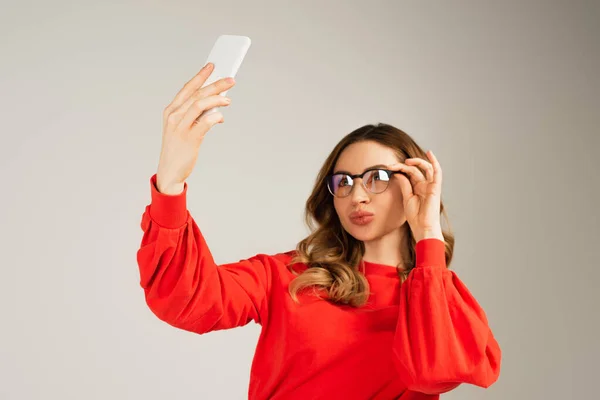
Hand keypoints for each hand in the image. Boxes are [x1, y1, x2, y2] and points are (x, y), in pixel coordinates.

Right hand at [156, 62, 235, 193]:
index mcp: (171, 111)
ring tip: (229, 100)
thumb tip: (217, 108)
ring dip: (217, 99)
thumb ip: (197, 116)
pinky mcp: (189, 139)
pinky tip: (221, 117)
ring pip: (200, 105)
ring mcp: (180, 127)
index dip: (200, 76)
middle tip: (230, 80)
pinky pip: (205, 123)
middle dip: (215, 84)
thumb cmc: (179, 148)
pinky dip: (215, 117)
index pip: (187, 88)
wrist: (170, 170)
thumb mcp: (184, 128)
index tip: (212, 66)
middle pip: (197, 94)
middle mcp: (174, 116)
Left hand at [387, 151, 443, 241]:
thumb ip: (404, 185)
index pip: (409, 174)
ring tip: (406, 161)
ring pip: (425, 168)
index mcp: (418, 188)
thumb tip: (398, 174)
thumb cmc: (416, 216)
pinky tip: (430, 153)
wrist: (422, 226)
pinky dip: (435, 162)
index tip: (389, 168)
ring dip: (416, 162)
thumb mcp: (407, 198)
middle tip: (393, 165)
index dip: (399, 169)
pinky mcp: (435, 188)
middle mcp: (425, 185)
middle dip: (404, 165)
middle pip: (415, 170)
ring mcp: (431, 186)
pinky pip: (437, 172)